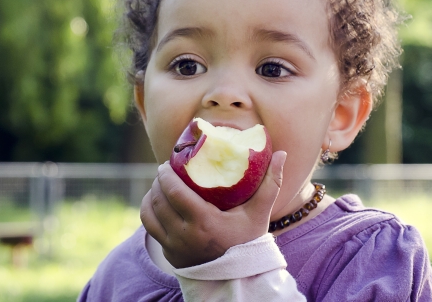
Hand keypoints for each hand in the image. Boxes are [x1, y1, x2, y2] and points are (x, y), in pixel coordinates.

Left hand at [140, 151, 286, 268]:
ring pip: (150, 215)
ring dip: (150, 197)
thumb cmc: (249, 242)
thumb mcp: (259, 213)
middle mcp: (184, 235)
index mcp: (204, 222)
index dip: (165, 175)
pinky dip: (149, 213)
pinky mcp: (169, 254)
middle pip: (159, 201)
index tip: (166, 164)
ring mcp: (174, 247)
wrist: (239, 278)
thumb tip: (282, 153)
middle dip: (157, 182)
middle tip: (163, 171)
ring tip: (158, 186)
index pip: (174, 192)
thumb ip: (271, 183)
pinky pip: (150, 229)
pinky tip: (155, 204)